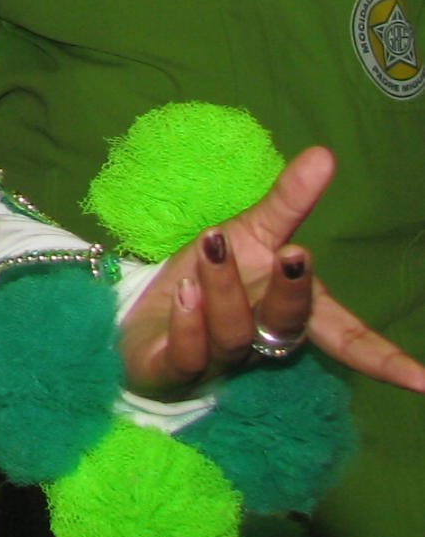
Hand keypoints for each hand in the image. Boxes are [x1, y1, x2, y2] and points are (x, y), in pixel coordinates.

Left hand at [120, 146, 424, 396]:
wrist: (140, 322)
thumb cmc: (208, 278)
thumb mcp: (248, 234)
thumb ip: (288, 201)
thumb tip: (325, 154)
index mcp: (287, 312)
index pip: (344, 337)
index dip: (382, 359)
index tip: (424, 382)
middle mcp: (259, 340)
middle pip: (287, 326)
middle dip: (292, 292)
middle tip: (295, 254)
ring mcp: (217, 358)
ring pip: (233, 334)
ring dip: (225, 289)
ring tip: (211, 244)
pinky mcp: (171, 368)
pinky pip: (186, 354)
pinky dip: (188, 323)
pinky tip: (184, 291)